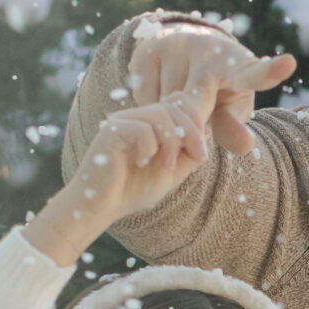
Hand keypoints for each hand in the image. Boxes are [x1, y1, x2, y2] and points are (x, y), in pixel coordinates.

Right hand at [25, 94, 214, 267]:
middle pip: (172, 106)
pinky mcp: (111, 130)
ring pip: (159, 114)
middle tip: (197, 157)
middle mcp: (136, 117)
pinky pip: (141, 128)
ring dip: (171, 142)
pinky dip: (149, 148)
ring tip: (167, 165)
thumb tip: (206, 132)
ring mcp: (122, 121)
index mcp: (151, 123)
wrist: (103, 207)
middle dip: (191, 132)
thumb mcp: (172, 173)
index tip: (201, 149)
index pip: (178, 102)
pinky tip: (141, 163)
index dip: (195, 119)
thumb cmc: (134, 191)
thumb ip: (189, 154)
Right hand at [129, 21, 295, 156]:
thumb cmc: (216, 89)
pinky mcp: (147, 51)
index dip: (270, 71)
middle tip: (193, 135)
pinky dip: (150, 106)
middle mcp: (208, 48)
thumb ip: (233, 129)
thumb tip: (246, 147)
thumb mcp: (228, 108)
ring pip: (165, 102)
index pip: (254, 73)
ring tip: (177, 106)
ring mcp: (175, 46)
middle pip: (195, 104)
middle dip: (191, 125)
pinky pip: (144, 96)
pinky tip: (160, 95)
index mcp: (237, 64)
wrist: (181, 50)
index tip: (288, 64)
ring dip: (168, 116)